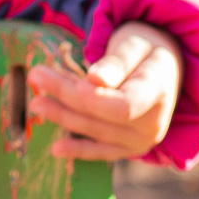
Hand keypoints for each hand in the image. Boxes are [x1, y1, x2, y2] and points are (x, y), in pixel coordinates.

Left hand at [27, 23, 181, 160]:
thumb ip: (116, 63)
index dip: (96, 99)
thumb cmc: (145, 52)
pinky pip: (101, 152)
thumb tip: (95, 79)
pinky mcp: (128, 148)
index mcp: (158, 92)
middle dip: (66, 95)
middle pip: (101, 115)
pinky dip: (78, 150)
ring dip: (63, 116)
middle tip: (36, 75)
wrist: (162, 70)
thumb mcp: (134, 45)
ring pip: (94, 131)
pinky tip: (56, 149)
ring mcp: (141, 140)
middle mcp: (153, 123)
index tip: (75, 83)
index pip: (124, 105)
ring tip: (36, 102)